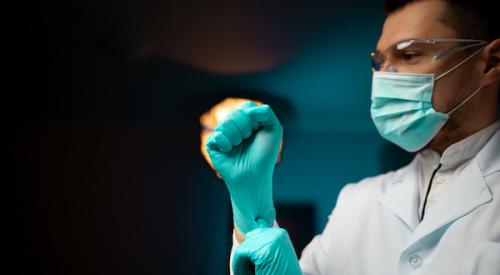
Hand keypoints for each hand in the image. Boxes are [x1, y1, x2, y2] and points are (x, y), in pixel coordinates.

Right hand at [206, 102, 282, 232]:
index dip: (255, 120)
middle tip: (248, 141)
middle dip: (246, 129)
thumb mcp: (274, 130)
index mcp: (246, 120)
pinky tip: (229, 151)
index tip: (258, 132)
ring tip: (239, 147)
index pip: (247, 107)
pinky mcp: (212, 145)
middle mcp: (233, 125)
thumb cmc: (264, 155)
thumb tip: (249, 110)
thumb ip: (267, 112)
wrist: (254, 176)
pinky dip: (226, 144)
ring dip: (237, 138)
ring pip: (226, 124)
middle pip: (236, 114)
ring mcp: (221, 134)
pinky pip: (217, 136)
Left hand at [232, 227, 302, 274]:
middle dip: (246, 256)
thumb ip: (263, 245)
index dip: (251, 251)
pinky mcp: (261, 250)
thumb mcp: (274, 257)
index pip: (256, 234)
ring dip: (242, 262)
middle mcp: (277, 233)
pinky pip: (239, 254)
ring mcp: (270, 240)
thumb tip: (245, 236)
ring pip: (243, 246)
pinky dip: (237, 266)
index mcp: (280, 233)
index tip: (252, 266)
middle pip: (249, 238)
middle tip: (251, 272)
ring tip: (250, 274)